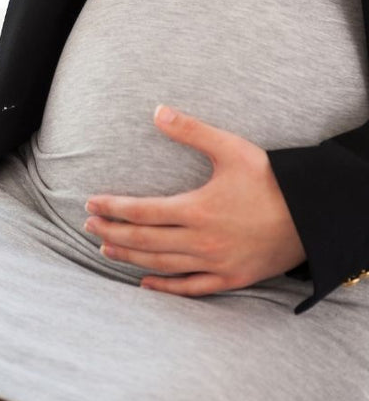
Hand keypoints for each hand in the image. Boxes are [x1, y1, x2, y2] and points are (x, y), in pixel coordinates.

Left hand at [83, 106, 306, 296]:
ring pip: (161, 265)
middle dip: (113, 233)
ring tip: (105, 249)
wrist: (312, 215)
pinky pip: (191, 289)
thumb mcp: (231, 148)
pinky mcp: (230, 279)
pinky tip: (146, 284)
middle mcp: (201, 241)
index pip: (142, 211)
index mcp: (197, 209)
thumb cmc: (271, 180)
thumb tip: (156, 111)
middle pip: (145, 240)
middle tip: (88, 226)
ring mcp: (215, 264)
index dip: (113, 208)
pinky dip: (165, 288)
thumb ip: (191, 131)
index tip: (91, 204)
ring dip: (130, 258)